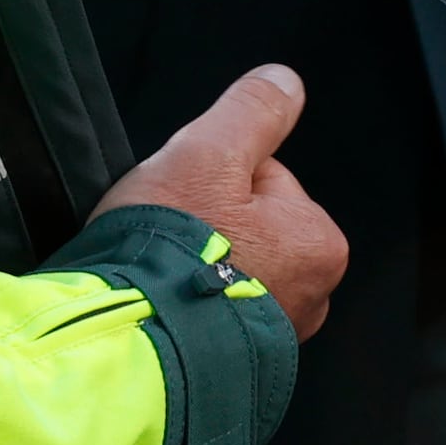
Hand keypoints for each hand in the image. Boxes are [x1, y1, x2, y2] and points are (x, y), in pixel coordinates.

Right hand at [97, 62, 347, 338]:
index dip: (217, 179)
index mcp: (318, 243)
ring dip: (197, 266)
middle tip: (172, 237)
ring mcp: (276, 337)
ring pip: (231, 269)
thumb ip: (252, 112)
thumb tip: (285, 81)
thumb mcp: (208, 154)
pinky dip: (191, 305)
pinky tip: (165, 301)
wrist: (127, 339)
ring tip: (163, 270)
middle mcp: (312, 297)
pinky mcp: (238, 362)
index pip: (267, 180)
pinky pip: (213, 313)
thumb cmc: (173, 250)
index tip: (188, 200)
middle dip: (210, 226)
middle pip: (252, 228)